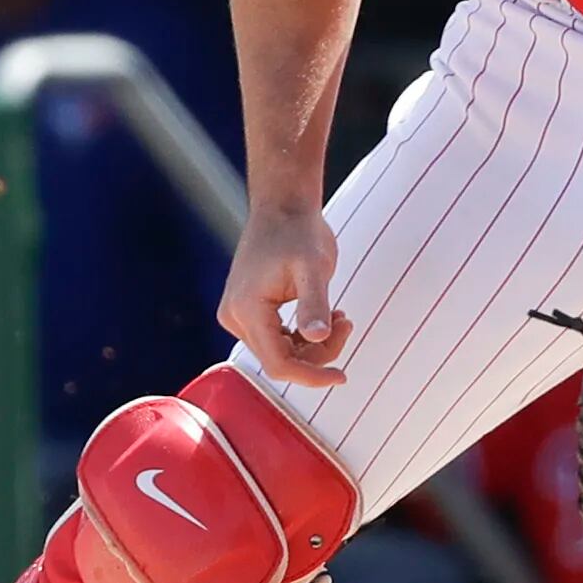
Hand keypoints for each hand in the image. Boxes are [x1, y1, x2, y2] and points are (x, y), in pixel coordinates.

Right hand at [218, 202, 352, 387]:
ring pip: (280, 352)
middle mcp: (235, 317)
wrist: (283, 207)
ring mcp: (238, 315)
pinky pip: (276, 339)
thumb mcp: (314, 267)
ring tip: (339, 316)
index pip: (279, 364)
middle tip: (346, 323)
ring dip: (313, 343)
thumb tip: (318, 336)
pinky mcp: (247, 311)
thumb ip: (314, 304)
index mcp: (247, 310)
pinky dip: (302, 335)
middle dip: (318, 352)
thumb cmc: (299, 232)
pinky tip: (324, 316)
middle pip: (280, 360)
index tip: (342, 375)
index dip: (312, 376)